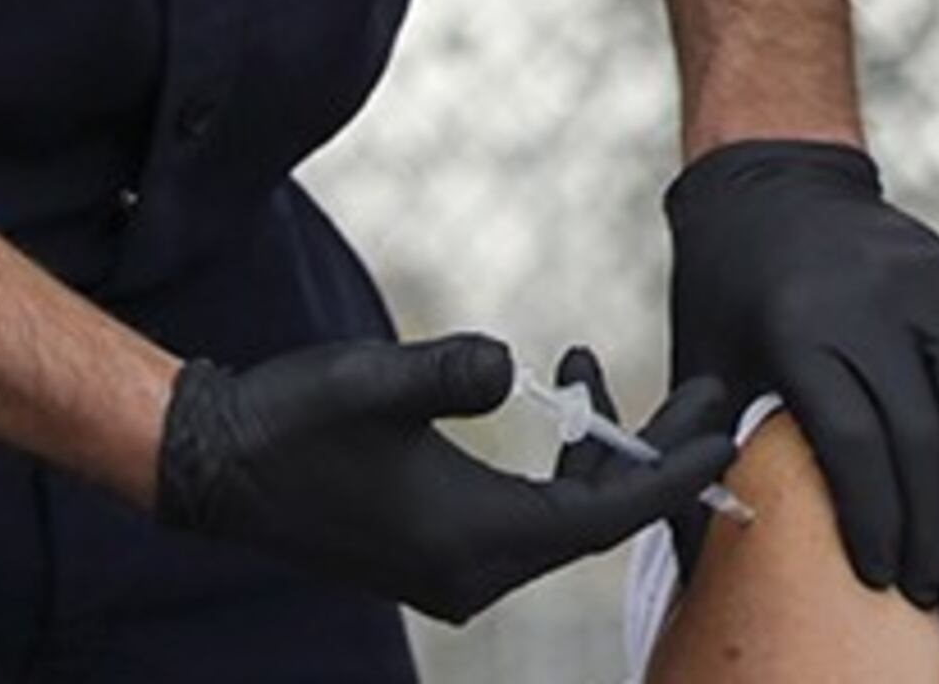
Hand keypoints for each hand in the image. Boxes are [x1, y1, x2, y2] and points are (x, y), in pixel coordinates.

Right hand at [155, 336, 732, 625]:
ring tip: (592, 366)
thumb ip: (450, 373)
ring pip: (560, 512)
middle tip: (706, 393)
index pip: (600, 518)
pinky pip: (526, 510)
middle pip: (593, 517)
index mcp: (470, 544)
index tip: (725, 441)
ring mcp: (453, 566)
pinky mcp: (437, 548)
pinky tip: (551, 394)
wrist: (213, 461)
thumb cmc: (290, 421)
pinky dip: (551, 458)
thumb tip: (510, 369)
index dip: (669, 476)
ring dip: (595, 448)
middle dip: (649, 454)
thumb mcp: (375, 383)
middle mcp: (472, 572)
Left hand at [667, 141, 938, 605]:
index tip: (877, 574)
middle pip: (917, 433)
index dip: (870, 516)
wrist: (768, 186)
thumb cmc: (727, 292)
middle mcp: (869, 307)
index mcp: (798, 332)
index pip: (851, 443)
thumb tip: (715, 559)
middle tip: (932, 587)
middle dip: (928, 522)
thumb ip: (710, 452)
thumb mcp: (701, 365)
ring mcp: (925, 287)